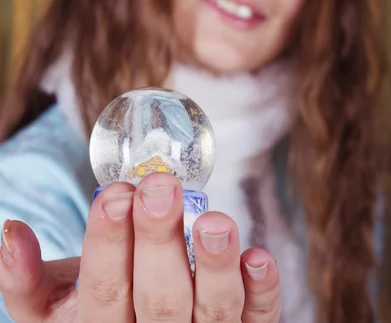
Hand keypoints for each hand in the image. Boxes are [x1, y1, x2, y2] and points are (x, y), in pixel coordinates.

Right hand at [0, 174, 280, 321]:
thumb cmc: (97, 309)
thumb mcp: (51, 306)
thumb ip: (25, 282)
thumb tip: (11, 233)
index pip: (103, 293)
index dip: (109, 244)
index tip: (118, 192)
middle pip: (160, 301)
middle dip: (159, 241)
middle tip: (160, 187)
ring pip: (213, 315)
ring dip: (215, 268)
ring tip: (217, 223)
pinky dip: (261, 293)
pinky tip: (258, 258)